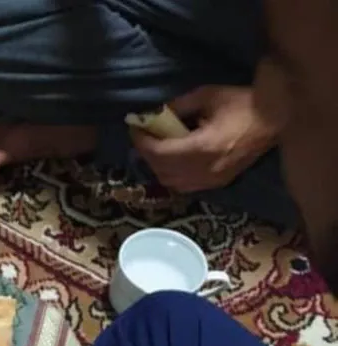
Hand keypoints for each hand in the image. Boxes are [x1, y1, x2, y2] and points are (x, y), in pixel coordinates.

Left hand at [130, 85, 280, 192]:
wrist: (276, 118)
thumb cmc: (242, 103)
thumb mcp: (206, 96)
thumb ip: (176, 106)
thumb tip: (153, 114)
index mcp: (203, 148)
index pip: (159, 153)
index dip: (141, 141)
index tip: (134, 127)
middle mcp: (206, 169)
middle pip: (161, 169)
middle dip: (146, 153)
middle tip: (143, 135)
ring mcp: (213, 179)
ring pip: (170, 182)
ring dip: (157, 166)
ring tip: (156, 147)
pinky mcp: (219, 183)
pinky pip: (185, 186)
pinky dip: (171, 175)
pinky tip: (172, 159)